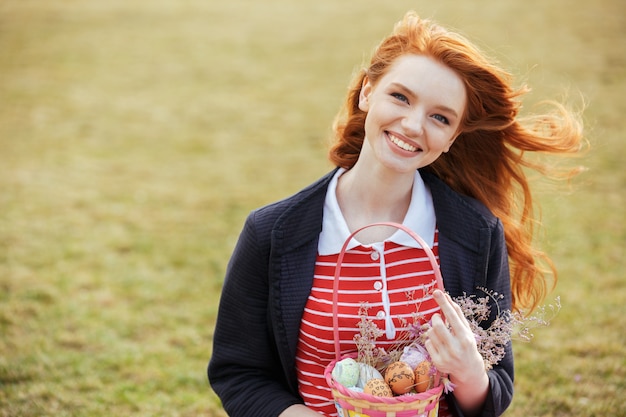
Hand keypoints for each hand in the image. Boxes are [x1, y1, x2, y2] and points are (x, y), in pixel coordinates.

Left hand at [425, 290, 488, 413]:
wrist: (468, 369)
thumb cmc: (466, 343)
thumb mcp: (466, 329)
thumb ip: (457, 314)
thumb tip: (447, 297)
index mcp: (465, 337)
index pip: (452, 316)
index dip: (443, 303)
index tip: (436, 292)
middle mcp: (456, 347)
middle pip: (437, 325)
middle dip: (435, 318)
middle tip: (437, 318)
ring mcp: (446, 356)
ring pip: (430, 333)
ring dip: (433, 329)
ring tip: (441, 334)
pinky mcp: (437, 362)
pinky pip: (427, 343)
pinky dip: (431, 340)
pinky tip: (439, 345)